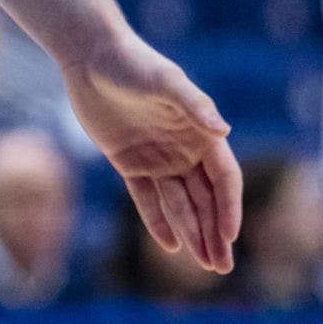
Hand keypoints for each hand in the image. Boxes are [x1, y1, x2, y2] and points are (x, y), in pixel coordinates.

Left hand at [62, 34, 240, 274]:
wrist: (90, 56)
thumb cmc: (133, 62)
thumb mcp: (165, 81)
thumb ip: (194, 105)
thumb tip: (224, 131)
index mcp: (201, 133)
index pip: (224, 179)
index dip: (229, 207)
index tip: (231, 236)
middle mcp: (184, 150)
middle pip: (206, 199)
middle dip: (215, 232)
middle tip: (222, 267)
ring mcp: (157, 158)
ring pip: (179, 204)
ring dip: (192, 233)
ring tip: (204, 264)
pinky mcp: (129, 163)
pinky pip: (146, 199)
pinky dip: (158, 222)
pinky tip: (170, 246)